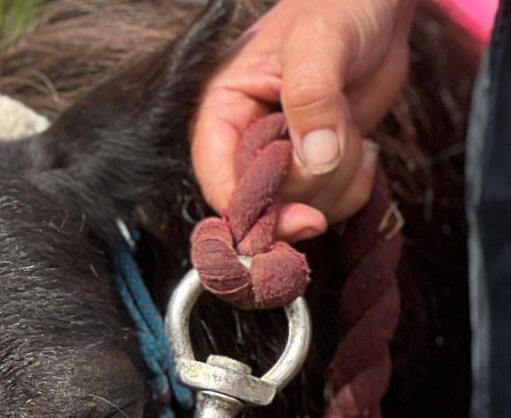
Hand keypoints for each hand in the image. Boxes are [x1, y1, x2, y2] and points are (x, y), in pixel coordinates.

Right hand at [192, 0, 415, 240]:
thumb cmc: (337, 8)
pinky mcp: (316, 164)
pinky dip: (356, 187)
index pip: (218, 178)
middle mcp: (246, 140)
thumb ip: (312, 97)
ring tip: (354, 133)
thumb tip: (314, 157)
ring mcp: (283, 156)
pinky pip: (329, 203)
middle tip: (342, 150)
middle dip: (310, 187)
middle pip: (263, 202)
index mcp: (225, 109)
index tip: (297, 218)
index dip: (250, 207)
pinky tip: (365, 149)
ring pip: (299, 206)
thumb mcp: (321, 43)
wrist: (376, 5)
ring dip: (339, 181)